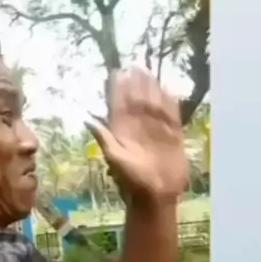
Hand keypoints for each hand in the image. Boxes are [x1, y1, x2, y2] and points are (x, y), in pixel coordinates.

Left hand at [86, 67, 188, 204]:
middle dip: (136, 84)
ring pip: (154, 105)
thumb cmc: (132, 180)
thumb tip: (87, 120)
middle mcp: (138, 129)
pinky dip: (170, 104)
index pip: (119, 106)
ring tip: (149, 73)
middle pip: (137, 101)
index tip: (117, 73)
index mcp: (123, 132)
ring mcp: (156, 131)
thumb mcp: (115, 159)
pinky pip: (171, 116)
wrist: (156, 195)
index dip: (118, 90)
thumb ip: (105, 138)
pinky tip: (169, 90)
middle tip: (134, 66)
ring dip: (152, 90)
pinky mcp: (172, 136)